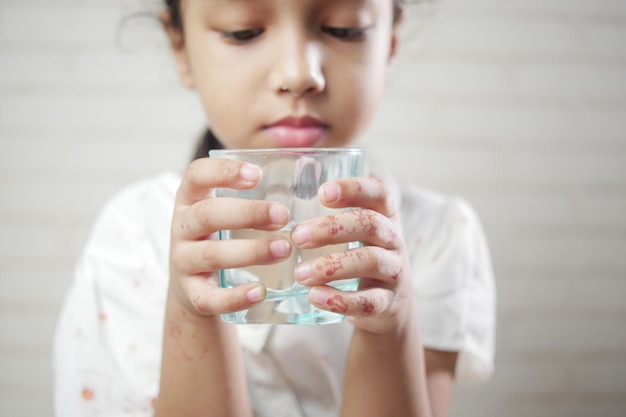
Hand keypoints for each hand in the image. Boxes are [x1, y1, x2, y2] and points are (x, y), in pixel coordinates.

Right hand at [169, 157, 290, 315]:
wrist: (192, 286)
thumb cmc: (220, 238)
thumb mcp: (226, 213)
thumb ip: (253, 196)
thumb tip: (308, 178)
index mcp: (190, 199)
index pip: (196, 175)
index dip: (223, 172)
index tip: (257, 174)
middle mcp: (182, 228)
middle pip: (208, 214)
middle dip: (248, 213)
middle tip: (283, 216)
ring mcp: (183, 262)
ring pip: (213, 255)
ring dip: (251, 252)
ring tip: (284, 249)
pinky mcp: (192, 294)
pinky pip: (210, 298)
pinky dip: (235, 296)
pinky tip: (259, 292)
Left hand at [290, 177, 412, 334]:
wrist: (390, 307)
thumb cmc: (361, 259)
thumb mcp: (355, 234)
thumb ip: (330, 216)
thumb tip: (282, 196)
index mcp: (385, 216)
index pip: (379, 192)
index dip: (354, 188)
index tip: (321, 193)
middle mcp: (394, 240)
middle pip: (370, 224)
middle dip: (332, 228)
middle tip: (297, 236)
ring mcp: (394, 272)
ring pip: (370, 261)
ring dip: (332, 265)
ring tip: (299, 273)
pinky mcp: (389, 303)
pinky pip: (368, 301)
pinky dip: (340, 299)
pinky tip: (314, 296)